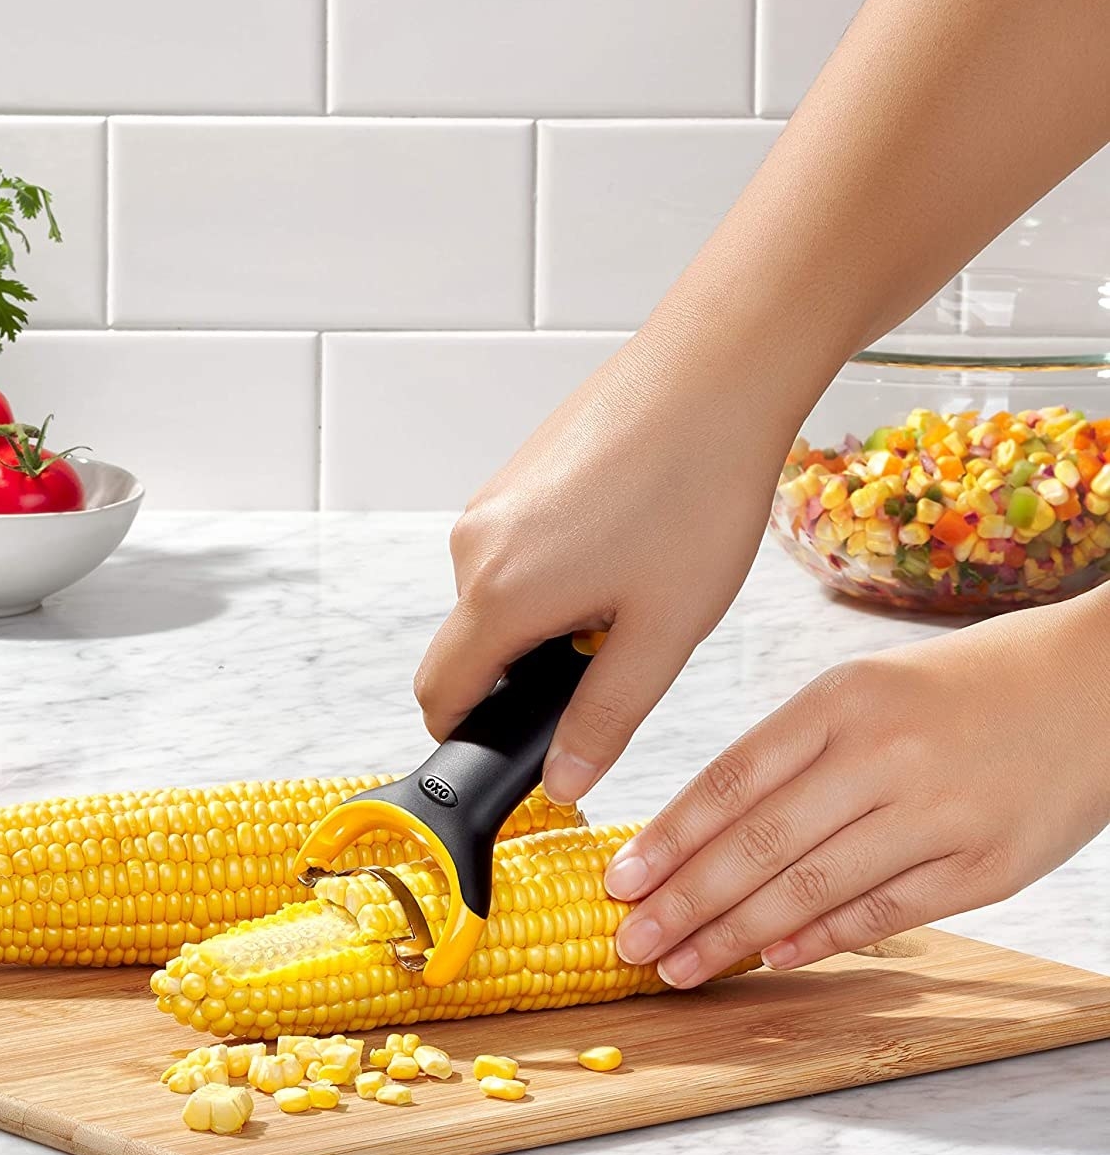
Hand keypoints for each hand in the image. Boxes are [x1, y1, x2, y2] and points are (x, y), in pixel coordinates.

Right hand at [414, 314, 812, 805]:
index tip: (523, 746)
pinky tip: (626, 540)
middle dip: (526, 670)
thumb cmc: (696, 492)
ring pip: (497, 594)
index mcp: (498, 593)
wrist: (714, 371)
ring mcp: (491, 501)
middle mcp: (474, 543)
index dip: (471, 735)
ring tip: (636, 583)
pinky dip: (554, 567)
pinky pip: (514, 546)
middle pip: (470, 645)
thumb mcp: (662, 632)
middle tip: (620, 647)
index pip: (440, 694)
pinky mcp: (514, 471)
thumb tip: (564, 782)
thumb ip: (604, 717)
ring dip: (546, 615)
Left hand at [604, 587, 1109, 984]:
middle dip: (682, 901)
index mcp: (839, 700)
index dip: (666, 839)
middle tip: (629, 942)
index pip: (729, 781)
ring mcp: (936, 814)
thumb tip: (705, 833)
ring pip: (810, 887)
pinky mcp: (986, 866)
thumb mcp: (863, 690)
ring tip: (679, 965)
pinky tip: (770, 959)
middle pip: (757, 844)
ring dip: (733, 936)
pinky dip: (820, 939)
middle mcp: (882, 755)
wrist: (1095, 686)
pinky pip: (884, 912)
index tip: (618, 881)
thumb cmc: (960, 688)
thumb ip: (790, 755)